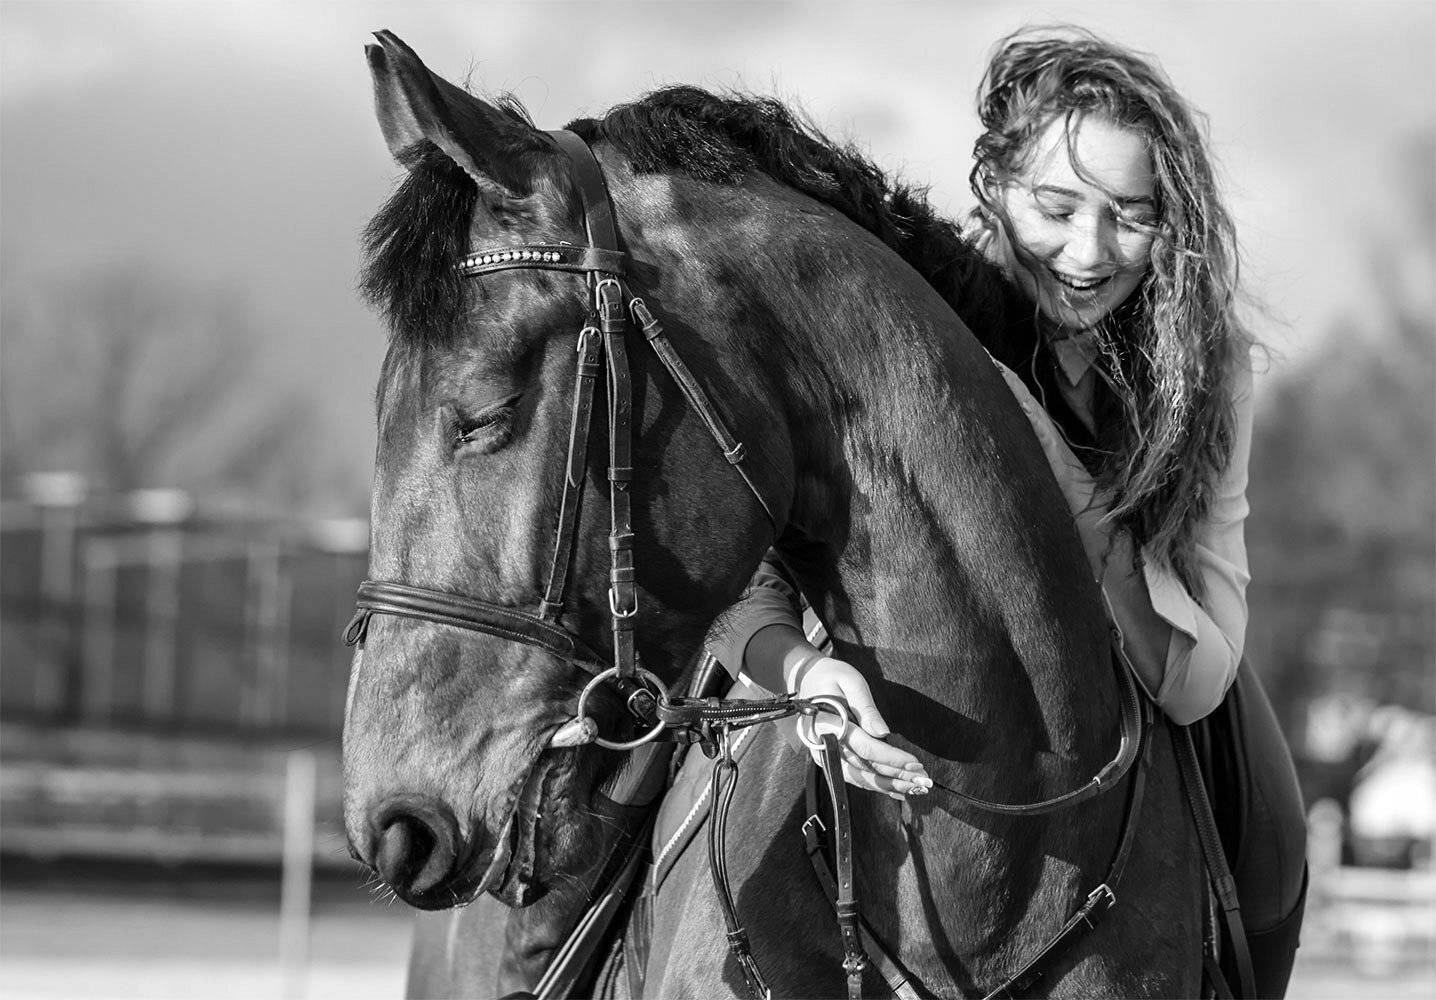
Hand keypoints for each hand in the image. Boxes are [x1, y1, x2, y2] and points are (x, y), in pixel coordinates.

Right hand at [791, 655, 932, 800]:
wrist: (807, 680)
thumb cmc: (831, 677)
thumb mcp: (851, 681)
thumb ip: (866, 707)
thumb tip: (883, 733)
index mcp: (827, 724)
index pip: (863, 747)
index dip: (890, 757)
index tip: (915, 763)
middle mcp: (823, 745)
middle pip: (863, 767)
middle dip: (896, 776)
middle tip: (924, 781)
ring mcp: (824, 756)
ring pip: (859, 777)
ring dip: (888, 785)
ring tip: (916, 787)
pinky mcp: (829, 760)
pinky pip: (853, 776)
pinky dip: (875, 785)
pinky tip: (896, 789)